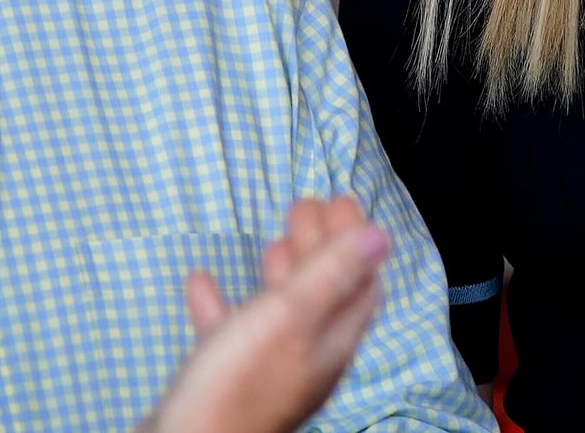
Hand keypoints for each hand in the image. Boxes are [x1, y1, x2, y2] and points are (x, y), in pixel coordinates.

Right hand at [140, 196, 389, 432]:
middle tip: (305, 205)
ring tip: (274, 237)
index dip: (355, 240)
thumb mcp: (287, 317)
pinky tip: (203, 282)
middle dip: (320, 246)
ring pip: (284, 314)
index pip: (360, 283)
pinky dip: (225, 305)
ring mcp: (269, 374)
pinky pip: (233, 335)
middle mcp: (308, 359)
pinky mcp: (230, 384)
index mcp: (331, 342)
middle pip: (325, 294)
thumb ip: (331, 275)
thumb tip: (381, 236)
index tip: (338, 199)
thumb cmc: (235, 385)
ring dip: (282, 272)